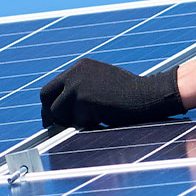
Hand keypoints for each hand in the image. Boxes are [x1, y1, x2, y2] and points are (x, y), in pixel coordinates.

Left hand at [40, 59, 184, 129]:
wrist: (150, 94)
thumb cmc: (133, 93)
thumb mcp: (104, 83)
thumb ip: (85, 89)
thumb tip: (67, 110)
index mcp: (81, 67)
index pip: (52, 87)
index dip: (51, 105)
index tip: (54, 118)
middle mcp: (75, 73)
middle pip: (46, 97)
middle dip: (51, 115)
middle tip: (56, 128)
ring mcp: (78, 85)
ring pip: (58, 112)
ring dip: (72, 121)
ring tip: (95, 120)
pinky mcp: (84, 100)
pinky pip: (75, 120)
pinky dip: (86, 125)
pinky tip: (103, 120)